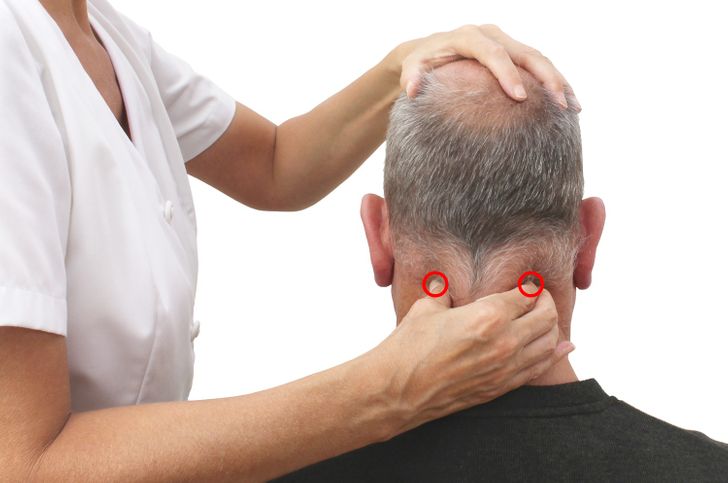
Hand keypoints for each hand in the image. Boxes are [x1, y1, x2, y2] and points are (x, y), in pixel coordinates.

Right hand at [372, 282, 573, 434]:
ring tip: (544, 318)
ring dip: (552, 327)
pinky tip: (562, 347)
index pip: (526, 294)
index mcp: (488, 315)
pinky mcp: (501, 387)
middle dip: (545, 302)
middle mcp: (505, 341)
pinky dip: (554, 354)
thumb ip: (445, 292)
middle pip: (546, 316)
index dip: (529, 285)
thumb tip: (445, 283)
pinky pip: (539, 368)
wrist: (398, 390)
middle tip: (537, 297)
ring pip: (549, 343)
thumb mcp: (427, 307)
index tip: (527, 283)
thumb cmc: (408, 348)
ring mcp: (505, 367)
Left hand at [395, 24, 579, 109]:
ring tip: (573, 108)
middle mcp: (492, 35)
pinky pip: (538, 66)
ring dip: (559, 81)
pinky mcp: (514, 52)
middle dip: (546, 78)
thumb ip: (412, 77)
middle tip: (559, 105)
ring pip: (539, 58)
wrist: (428, 51)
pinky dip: (555, 83)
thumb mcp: (412, 68)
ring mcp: (506, 41)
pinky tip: (569, 105)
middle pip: (526, 53)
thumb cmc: (421, 63)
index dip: (509, 75)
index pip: (494, 54)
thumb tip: (412, 89)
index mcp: (470, 36)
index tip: (520, 98)